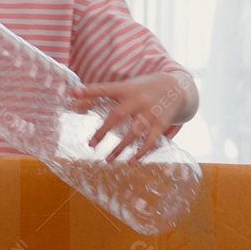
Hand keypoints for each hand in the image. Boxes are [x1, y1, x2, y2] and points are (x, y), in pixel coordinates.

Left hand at [72, 72, 190, 162]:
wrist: (176, 87)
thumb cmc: (142, 88)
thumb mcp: (126, 86)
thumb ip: (102, 95)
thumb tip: (74, 104)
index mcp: (126, 88)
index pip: (105, 89)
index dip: (89, 90)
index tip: (74, 92)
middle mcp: (138, 99)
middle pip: (118, 115)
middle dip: (103, 131)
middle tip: (91, 145)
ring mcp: (150, 112)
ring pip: (134, 132)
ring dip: (121, 148)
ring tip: (108, 160)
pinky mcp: (161, 123)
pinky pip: (151, 141)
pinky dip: (141, 153)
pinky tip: (131, 162)